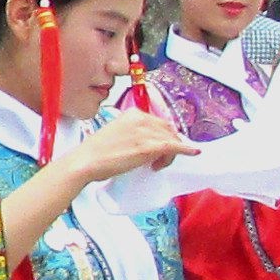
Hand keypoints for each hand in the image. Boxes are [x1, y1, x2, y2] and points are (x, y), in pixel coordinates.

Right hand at [54, 112, 194, 190]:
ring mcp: (146, 132)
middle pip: (168, 129)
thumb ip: (132, 135)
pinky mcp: (149, 146)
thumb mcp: (115, 135)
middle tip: (161, 160)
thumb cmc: (95, 153)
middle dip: (170, 143)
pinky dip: (186, 149)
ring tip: (158, 165)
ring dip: (171, 153)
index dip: (164, 135)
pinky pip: (174, 146)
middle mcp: (141, 118)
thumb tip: (143, 146)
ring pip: (171, 139)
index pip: (158, 122)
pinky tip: (193, 153)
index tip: (164, 146)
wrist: (86, 161)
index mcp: (132, 114)